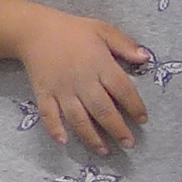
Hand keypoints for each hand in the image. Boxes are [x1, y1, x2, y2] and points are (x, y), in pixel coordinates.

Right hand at [10, 3, 153, 154]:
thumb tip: (146, 58)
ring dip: (91, 136)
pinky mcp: (43, 93)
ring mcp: (61, 89)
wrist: (34, 30)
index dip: (135, 106)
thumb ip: (125, 45)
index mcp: (100, 65)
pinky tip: (63, 142)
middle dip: (117, 128)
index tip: (143, 119)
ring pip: (77, 117)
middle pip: (102, 109)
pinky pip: (48, 114)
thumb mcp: (103, 30)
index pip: (122, 90)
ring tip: (104, 151)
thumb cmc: (73, 31)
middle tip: (129, 144)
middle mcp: (82, 81)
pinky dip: (54, 129)